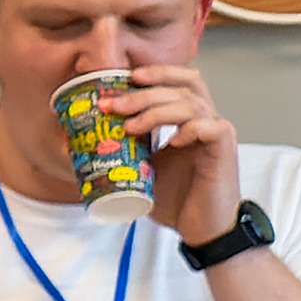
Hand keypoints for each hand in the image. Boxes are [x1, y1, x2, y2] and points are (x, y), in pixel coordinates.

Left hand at [115, 58, 242, 248]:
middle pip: (183, 87)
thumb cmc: (173, 197)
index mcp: (187, 119)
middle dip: (145, 93)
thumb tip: (77, 144)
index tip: (122, 79)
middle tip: (114, 105)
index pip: (178, 82)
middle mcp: (205, 119)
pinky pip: (212, 128)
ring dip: (158, 111)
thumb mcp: (140, 169)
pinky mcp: (224, 149)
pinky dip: (191, 128)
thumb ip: (122, 151)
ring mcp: (216, 132)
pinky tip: (173, 139)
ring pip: (193, 104)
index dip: (155, 74)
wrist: (199, 227)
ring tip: (130, 126)